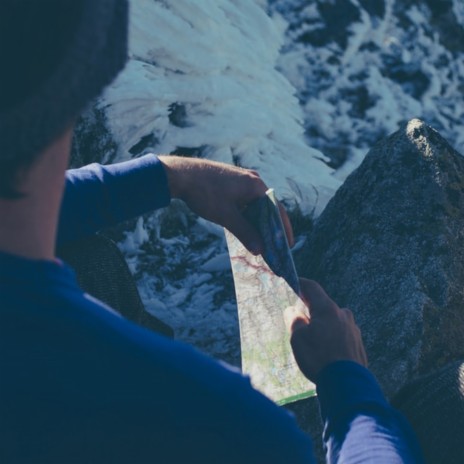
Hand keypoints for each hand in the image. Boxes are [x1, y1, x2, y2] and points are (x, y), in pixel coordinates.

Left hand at [159, 155, 292, 254]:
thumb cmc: (205, 194)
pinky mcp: (231, 182)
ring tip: (258, 241)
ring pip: (254, 205)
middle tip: (273, 247)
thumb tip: (260, 250)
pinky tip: (243, 228)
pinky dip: (246, 215)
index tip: (287, 245)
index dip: (283, 229)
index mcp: (256, 185)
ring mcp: (241, 179)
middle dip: (269, 228)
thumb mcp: (226, 217)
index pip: (276, 209)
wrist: (180, 175)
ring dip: (256, 222)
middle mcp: (252, 180)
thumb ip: (245, 233)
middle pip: (267, 207)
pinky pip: (245, 201)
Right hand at [290, 278, 367, 382]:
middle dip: (311, 310)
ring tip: (314, 342)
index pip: (313, 288)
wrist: (346, 384)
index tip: (293, 282)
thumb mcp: (298, 338)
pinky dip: (332, 339)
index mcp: (328, 309)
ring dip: (323, 326)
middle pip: (324, 306)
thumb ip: (295, 321)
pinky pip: (342, 336)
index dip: (301, 283)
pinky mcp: (358, 345)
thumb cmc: (318, 357)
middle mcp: (343, 315)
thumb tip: (294, 312)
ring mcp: (353, 330)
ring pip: (334, 322)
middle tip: (300, 319)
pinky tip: (326, 353)